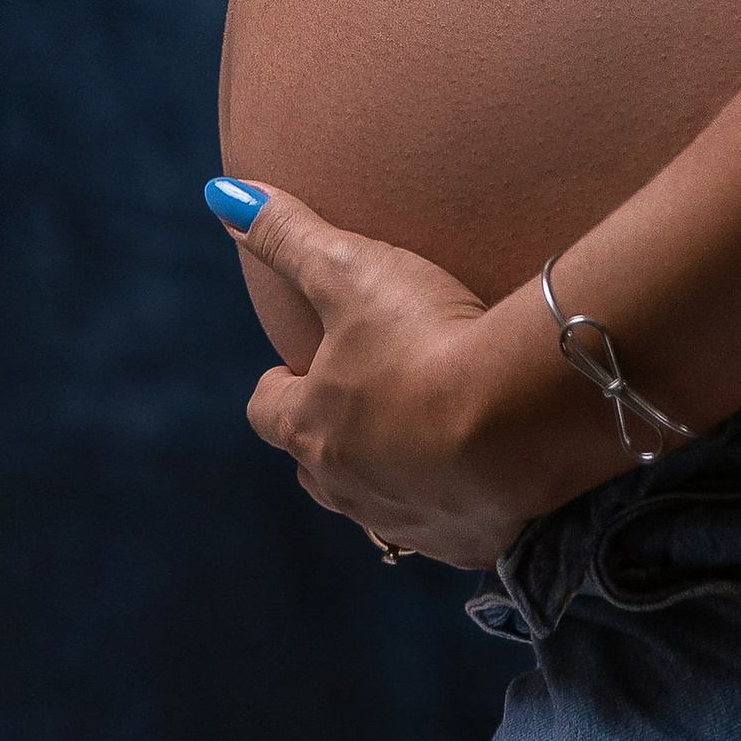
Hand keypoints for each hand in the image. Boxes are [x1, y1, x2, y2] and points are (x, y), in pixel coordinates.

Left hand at [211, 179, 622, 568]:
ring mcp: (403, 521)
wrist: (519, 419)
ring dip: (387, 475)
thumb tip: (221, 196)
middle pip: (314, 469)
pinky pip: (445, 528)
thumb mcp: (351, 270)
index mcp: (308, 426)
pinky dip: (454, 502)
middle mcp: (344, 486)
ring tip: (425, 436)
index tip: (298, 365)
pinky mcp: (465, 543)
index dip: (279, 384)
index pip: (266, 410)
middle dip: (330, 437)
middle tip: (367, 398)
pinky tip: (483, 472)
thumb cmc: (424, 339)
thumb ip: (288, 235)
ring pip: (374, 506)